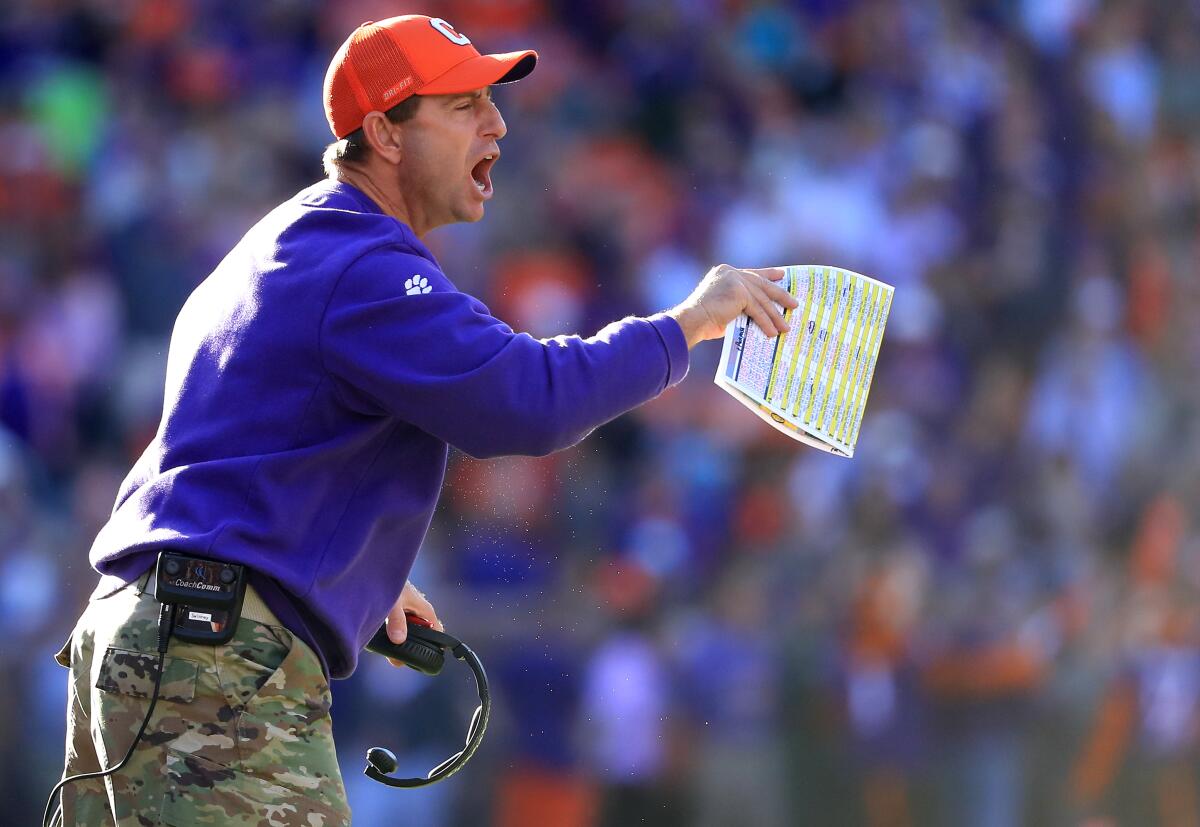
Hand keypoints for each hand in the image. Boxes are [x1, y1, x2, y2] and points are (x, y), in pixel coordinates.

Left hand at [383, 581, 442, 666]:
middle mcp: (418, 613)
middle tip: (396, 657)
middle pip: (419, 636)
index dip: (433, 645)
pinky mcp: (396, 614)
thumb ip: (396, 621)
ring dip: (395, 640)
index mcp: (425, 610)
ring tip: (384, 646)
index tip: (422, 657)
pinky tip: (378, 636)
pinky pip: (395, 628)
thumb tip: (398, 640)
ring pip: (405, 633)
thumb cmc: (391, 581)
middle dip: (408, 647)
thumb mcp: (394, 602)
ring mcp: (407, 614)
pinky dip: (387, 634)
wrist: (376, 570)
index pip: (437, 631)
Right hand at [667, 264, 797, 347]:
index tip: (782, 275)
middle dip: (779, 294)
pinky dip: (765, 322)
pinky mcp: (739, 292)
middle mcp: (730, 273)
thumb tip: (755, 313)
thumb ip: (739, 304)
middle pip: (761, 284)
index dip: (768, 274)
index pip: (751, 273)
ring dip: (774, 315)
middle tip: (793, 302)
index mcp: (725, 272)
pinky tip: (772, 332)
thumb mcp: (724, 306)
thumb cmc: (703, 320)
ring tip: (785, 327)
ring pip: (761, 299)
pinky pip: (757, 309)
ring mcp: (735, 280)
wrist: (692, 321)